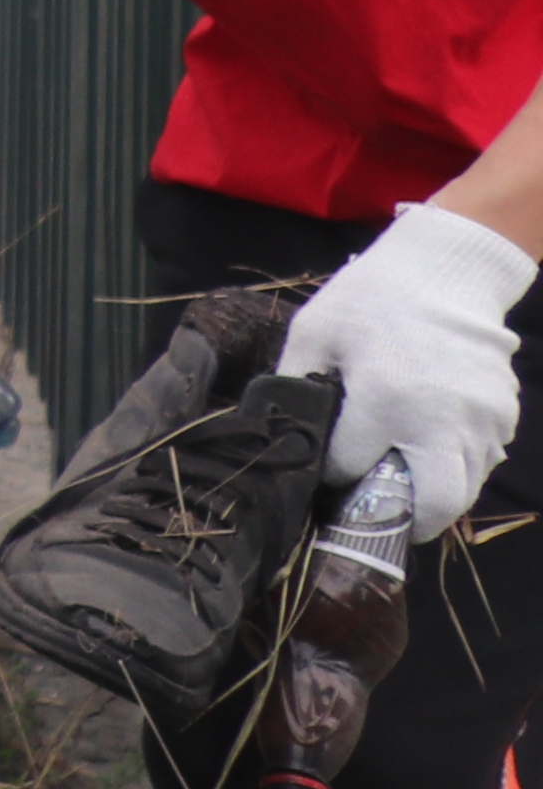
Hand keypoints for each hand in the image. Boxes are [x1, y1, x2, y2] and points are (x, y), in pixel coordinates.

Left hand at [280, 198, 530, 539]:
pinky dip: (461, 466)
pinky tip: (433, 446)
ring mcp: (480, 421)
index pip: (351, 469)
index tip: (325, 469)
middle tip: (380, 513)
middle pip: (432, 505)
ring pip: (466, 488)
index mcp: (384, 401)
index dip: (333, 475)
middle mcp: (440, 420)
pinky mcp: (504, 413)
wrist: (444, 269)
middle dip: (403, 520)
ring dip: (435, 495)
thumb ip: (294, 383)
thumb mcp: (314, 332)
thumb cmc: (371, 299)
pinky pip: (485, 460)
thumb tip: (285, 430)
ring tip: (404, 481)